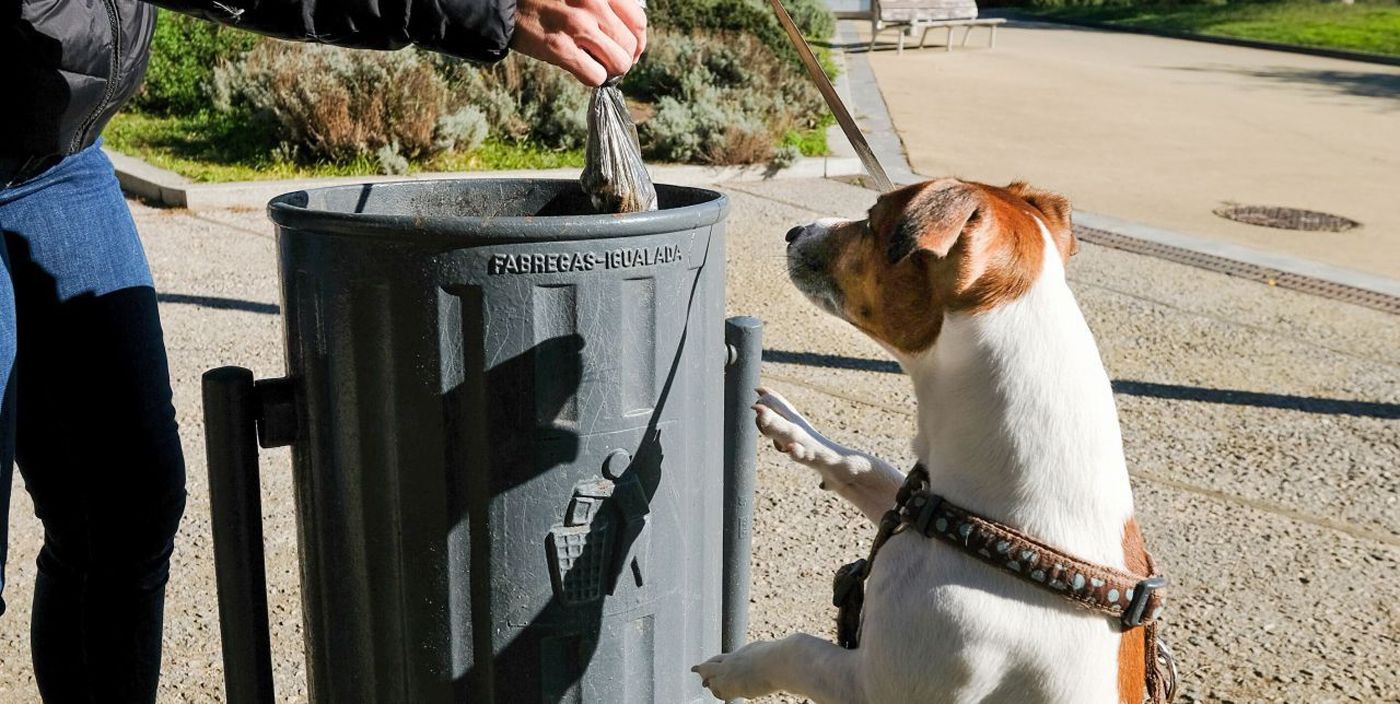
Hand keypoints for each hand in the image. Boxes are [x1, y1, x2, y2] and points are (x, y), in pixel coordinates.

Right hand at [511, 0, 647, 86]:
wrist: (503, 2)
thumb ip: (604, 3)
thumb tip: (627, 29)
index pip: (638, 21)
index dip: (638, 41)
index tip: (630, 48)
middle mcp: (593, 4)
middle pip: (630, 45)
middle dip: (624, 59)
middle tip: (610, 61)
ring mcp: (577, 27)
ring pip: (619, 63)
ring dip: (611, 70)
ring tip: (598, 66)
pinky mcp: (560, 49)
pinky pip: (596, 76)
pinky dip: (595, 78)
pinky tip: (582, 69)